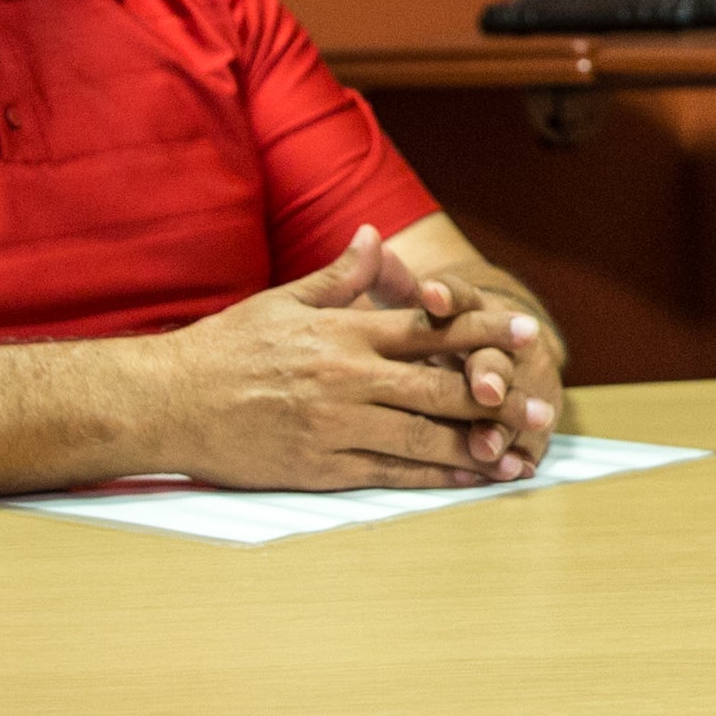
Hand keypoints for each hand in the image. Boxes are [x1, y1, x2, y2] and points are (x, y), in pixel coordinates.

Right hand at [166, 226, 525, 489]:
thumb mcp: (284, 301)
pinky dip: (434, 476)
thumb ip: (338, 277)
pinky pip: (391, 473)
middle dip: (497, 394)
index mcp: (344, 334)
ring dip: (477, 445)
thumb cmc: (226, 347)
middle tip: (544, 401)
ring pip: (424, 437)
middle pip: (440, 386)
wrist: (170, 402)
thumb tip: (374, 237)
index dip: (483, 331)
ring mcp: (337, 427)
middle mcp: (348, 380)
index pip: (430, 329)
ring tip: (519, 452)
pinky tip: (466, 478)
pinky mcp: (322, 467)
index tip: (525, 332)